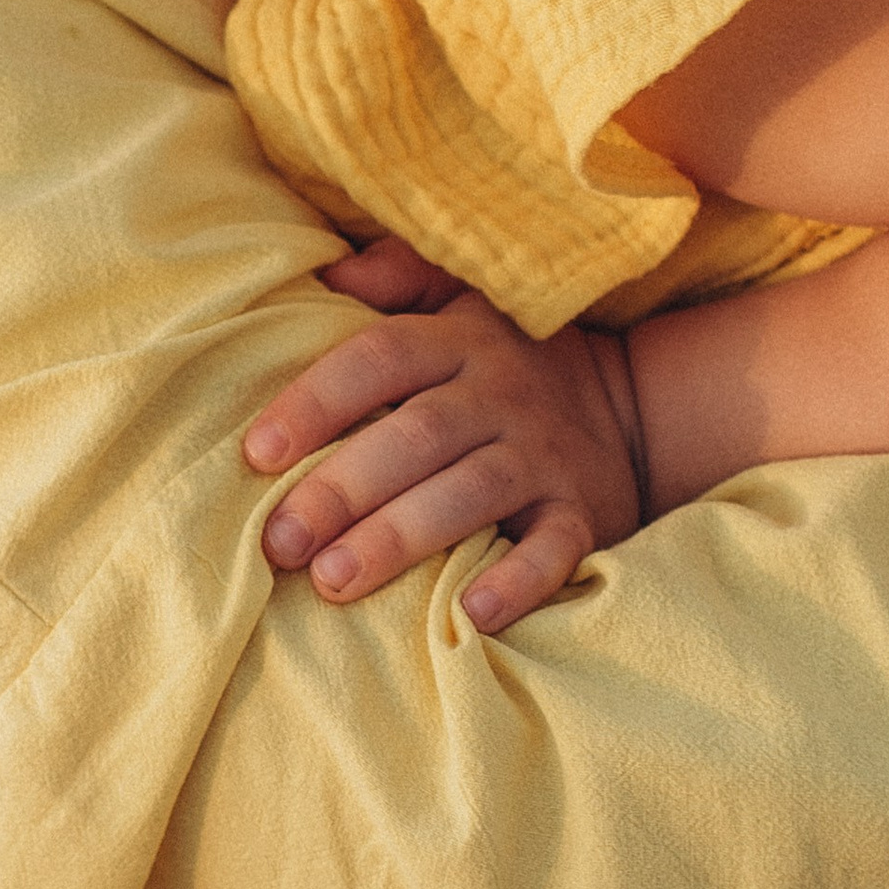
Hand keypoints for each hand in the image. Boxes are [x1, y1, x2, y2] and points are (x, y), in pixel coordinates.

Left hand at [243, 243, 640, 631]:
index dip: (315, 402)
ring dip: (399, 537)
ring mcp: (543, 455)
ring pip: (470, 494)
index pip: (378, 359)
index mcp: (458, 340)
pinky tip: (470, 615)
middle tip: (281, 541)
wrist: (630, 407)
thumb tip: (328, 273)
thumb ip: (396, 275)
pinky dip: (518, 583)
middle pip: (415, 436)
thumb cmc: (506, 360)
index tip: (257, 454)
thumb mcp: (459, 295)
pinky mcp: (581, 513)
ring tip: (334, 580)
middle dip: (342, 488)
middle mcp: (500, 393)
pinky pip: (554, 549)